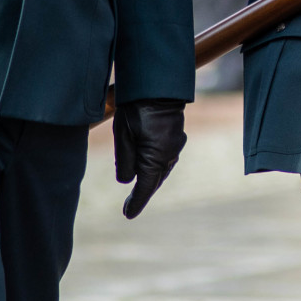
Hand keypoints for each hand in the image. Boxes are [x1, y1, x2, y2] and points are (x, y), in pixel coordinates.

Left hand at [113, 100, 187, 218]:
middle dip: (143, 194)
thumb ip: (125, 161)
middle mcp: (170, 155)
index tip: (127, 215)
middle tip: (129, 207)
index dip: (136, 202)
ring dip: (150, 181)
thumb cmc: (137, 109)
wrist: (159, 85)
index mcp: (156, 158)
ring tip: (138, 191)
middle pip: (155, 181)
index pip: (144, 187)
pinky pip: (166, 160)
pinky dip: (157, 168)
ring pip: (162, 171)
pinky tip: (150, 168)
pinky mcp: (176, 138)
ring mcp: (176, 146)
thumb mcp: (123, 135)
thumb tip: (127, 180)